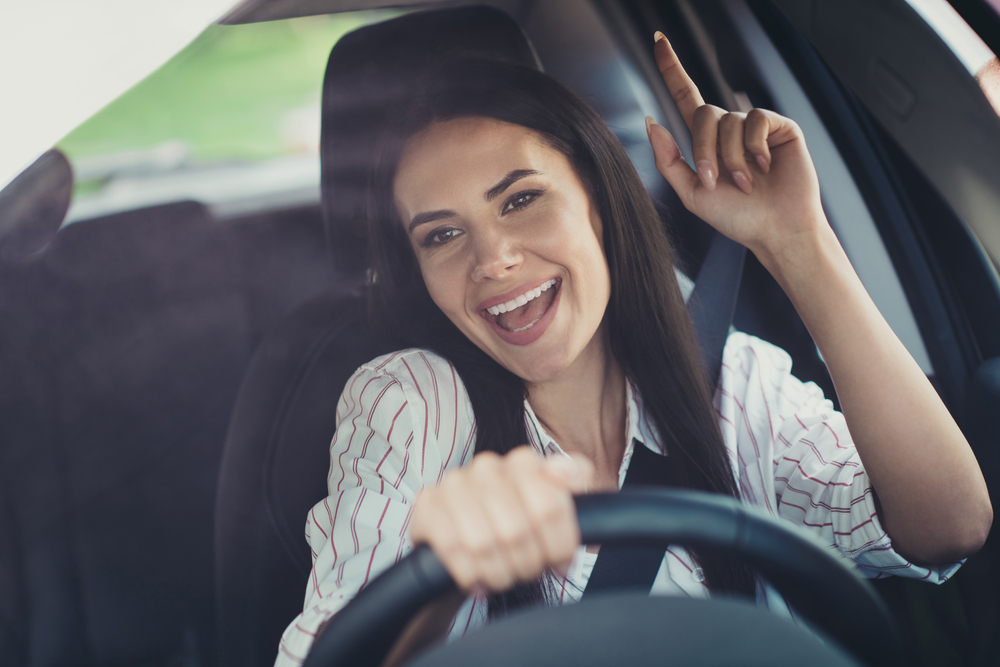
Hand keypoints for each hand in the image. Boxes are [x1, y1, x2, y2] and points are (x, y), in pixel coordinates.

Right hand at [409, 447, 593, 593]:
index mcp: (523, 462)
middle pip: (516, 530)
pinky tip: (477, 579)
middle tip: (526, 571)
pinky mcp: (427, 504)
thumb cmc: (514, 530)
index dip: (558, 545)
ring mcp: (454, 483)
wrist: (465, 548)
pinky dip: (469, 574)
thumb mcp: (553, 512)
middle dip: (526, 563)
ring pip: (483, 542)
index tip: (559, 562)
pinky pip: (452, 548)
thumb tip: (572, 470)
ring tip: (502, 576)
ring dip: (497, 572)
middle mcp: (488, 465)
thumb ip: (572, 487)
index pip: (549, 506)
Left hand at [647, 32, 826, 257]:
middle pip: (703, 112)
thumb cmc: (737, 218)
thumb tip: (651, 122)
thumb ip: (669, 160)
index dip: (672, 68)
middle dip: (705, 149)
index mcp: (706, 142)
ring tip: (746, 184)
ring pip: (728, 120)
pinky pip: (756, 120)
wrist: (775, 231)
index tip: (658, 40)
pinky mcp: (780, 127)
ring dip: (731, 158)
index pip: (685, 96)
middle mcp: (729, 130)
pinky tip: (765, 167)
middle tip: (717, 182)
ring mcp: (755, 127)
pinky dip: (754, 147)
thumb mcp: (692, 194)